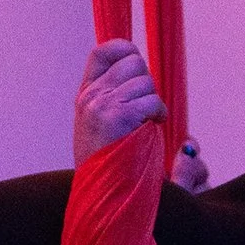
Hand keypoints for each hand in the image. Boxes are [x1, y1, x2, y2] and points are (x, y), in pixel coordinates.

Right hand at [72, 43, 209, 187]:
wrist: (102, 194)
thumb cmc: (110, 163)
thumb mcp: (100, 124)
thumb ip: (112, 95)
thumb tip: (133, 62)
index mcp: (85, 96)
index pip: (103, 52)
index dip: (126, 51)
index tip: (138, 70)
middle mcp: (91, 97)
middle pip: (134, 62)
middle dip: (146, 83)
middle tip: (144, 109)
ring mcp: (102, 105)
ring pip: (146, 81)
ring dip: (153, 102)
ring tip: (146, 123)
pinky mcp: (118, 116)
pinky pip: (152, 101)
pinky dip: (158, 113)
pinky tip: (152, 127)